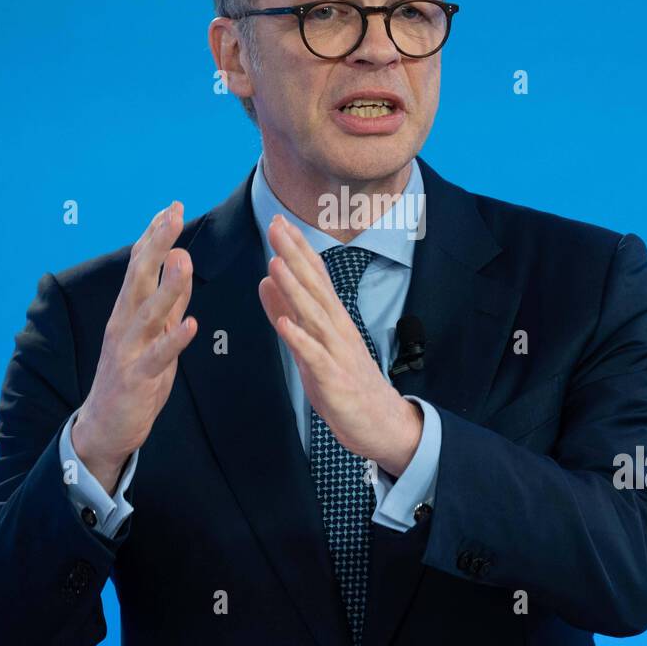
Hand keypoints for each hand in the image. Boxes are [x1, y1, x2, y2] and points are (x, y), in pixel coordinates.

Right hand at [73, 201, 196, 491]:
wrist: (106, 426)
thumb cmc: (134, 374)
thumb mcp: (156, 331)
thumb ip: (169, 298)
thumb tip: (180, 256)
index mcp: (129, 310)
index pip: (140, 265)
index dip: (154, 236)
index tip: (170, 207)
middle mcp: (124, 324)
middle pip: (139, 278)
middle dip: (155, 246)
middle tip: (171, 215)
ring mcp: (129, 350)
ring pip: (148, 313)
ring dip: (167, 286)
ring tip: (184, 260)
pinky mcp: (137, 377)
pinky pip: (158, 356)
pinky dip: (174, 340)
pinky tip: (190, 325)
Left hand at [257, 214, 422, 476]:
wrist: (382, 424)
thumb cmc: (346, 383)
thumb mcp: (310, 343)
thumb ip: (286, 312)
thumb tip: (265, 282)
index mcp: (331, 320)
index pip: (314, 277)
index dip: (297, 249)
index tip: (280, 221)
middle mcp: (337, 329)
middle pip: (314, 286)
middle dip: (294, 256)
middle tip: (277, 225)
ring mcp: (336, 353)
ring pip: (314, 316)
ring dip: (294, 290)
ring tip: (276, 264)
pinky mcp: (333, 379)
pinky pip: (315, 357)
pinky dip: (300, 340)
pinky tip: (285, 325)